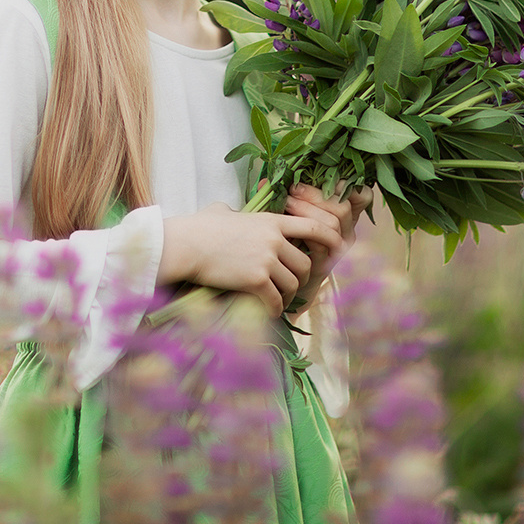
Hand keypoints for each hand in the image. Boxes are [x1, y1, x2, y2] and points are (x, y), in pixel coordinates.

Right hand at [159, 202, 345, 314]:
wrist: (186, 245)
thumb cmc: (199, 227)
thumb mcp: (221, 212)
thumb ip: (233, 212)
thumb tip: (227, 211)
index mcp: (271, 221)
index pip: (312, 227)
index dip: (329, 239)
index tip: (336, 250)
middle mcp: (274, 239)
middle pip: (305, 264)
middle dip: (300, 278)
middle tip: (289, 287)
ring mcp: (267, 259)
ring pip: (293, 284)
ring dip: (286, 296)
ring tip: (276, 301)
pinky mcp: (256, 279)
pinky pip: (275, 300)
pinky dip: (274, 309)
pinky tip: (267, 312)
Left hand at [283, 184, 371, 308]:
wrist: (281, 277)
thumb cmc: (284, 239)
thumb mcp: (289, 212)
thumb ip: (285, 195)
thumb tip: (265, 180)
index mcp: (343, 215)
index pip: (362, 196)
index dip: (349, 186)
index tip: (321, 179)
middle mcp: (347, 231)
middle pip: (343, 206)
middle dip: (315, 195)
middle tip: (292, 190)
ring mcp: (338, 249)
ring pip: (334, 222)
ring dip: (308, 209)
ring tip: (286, 203)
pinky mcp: (326, 264)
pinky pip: (321, 243)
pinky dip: (304, 230)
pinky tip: (288, 226)